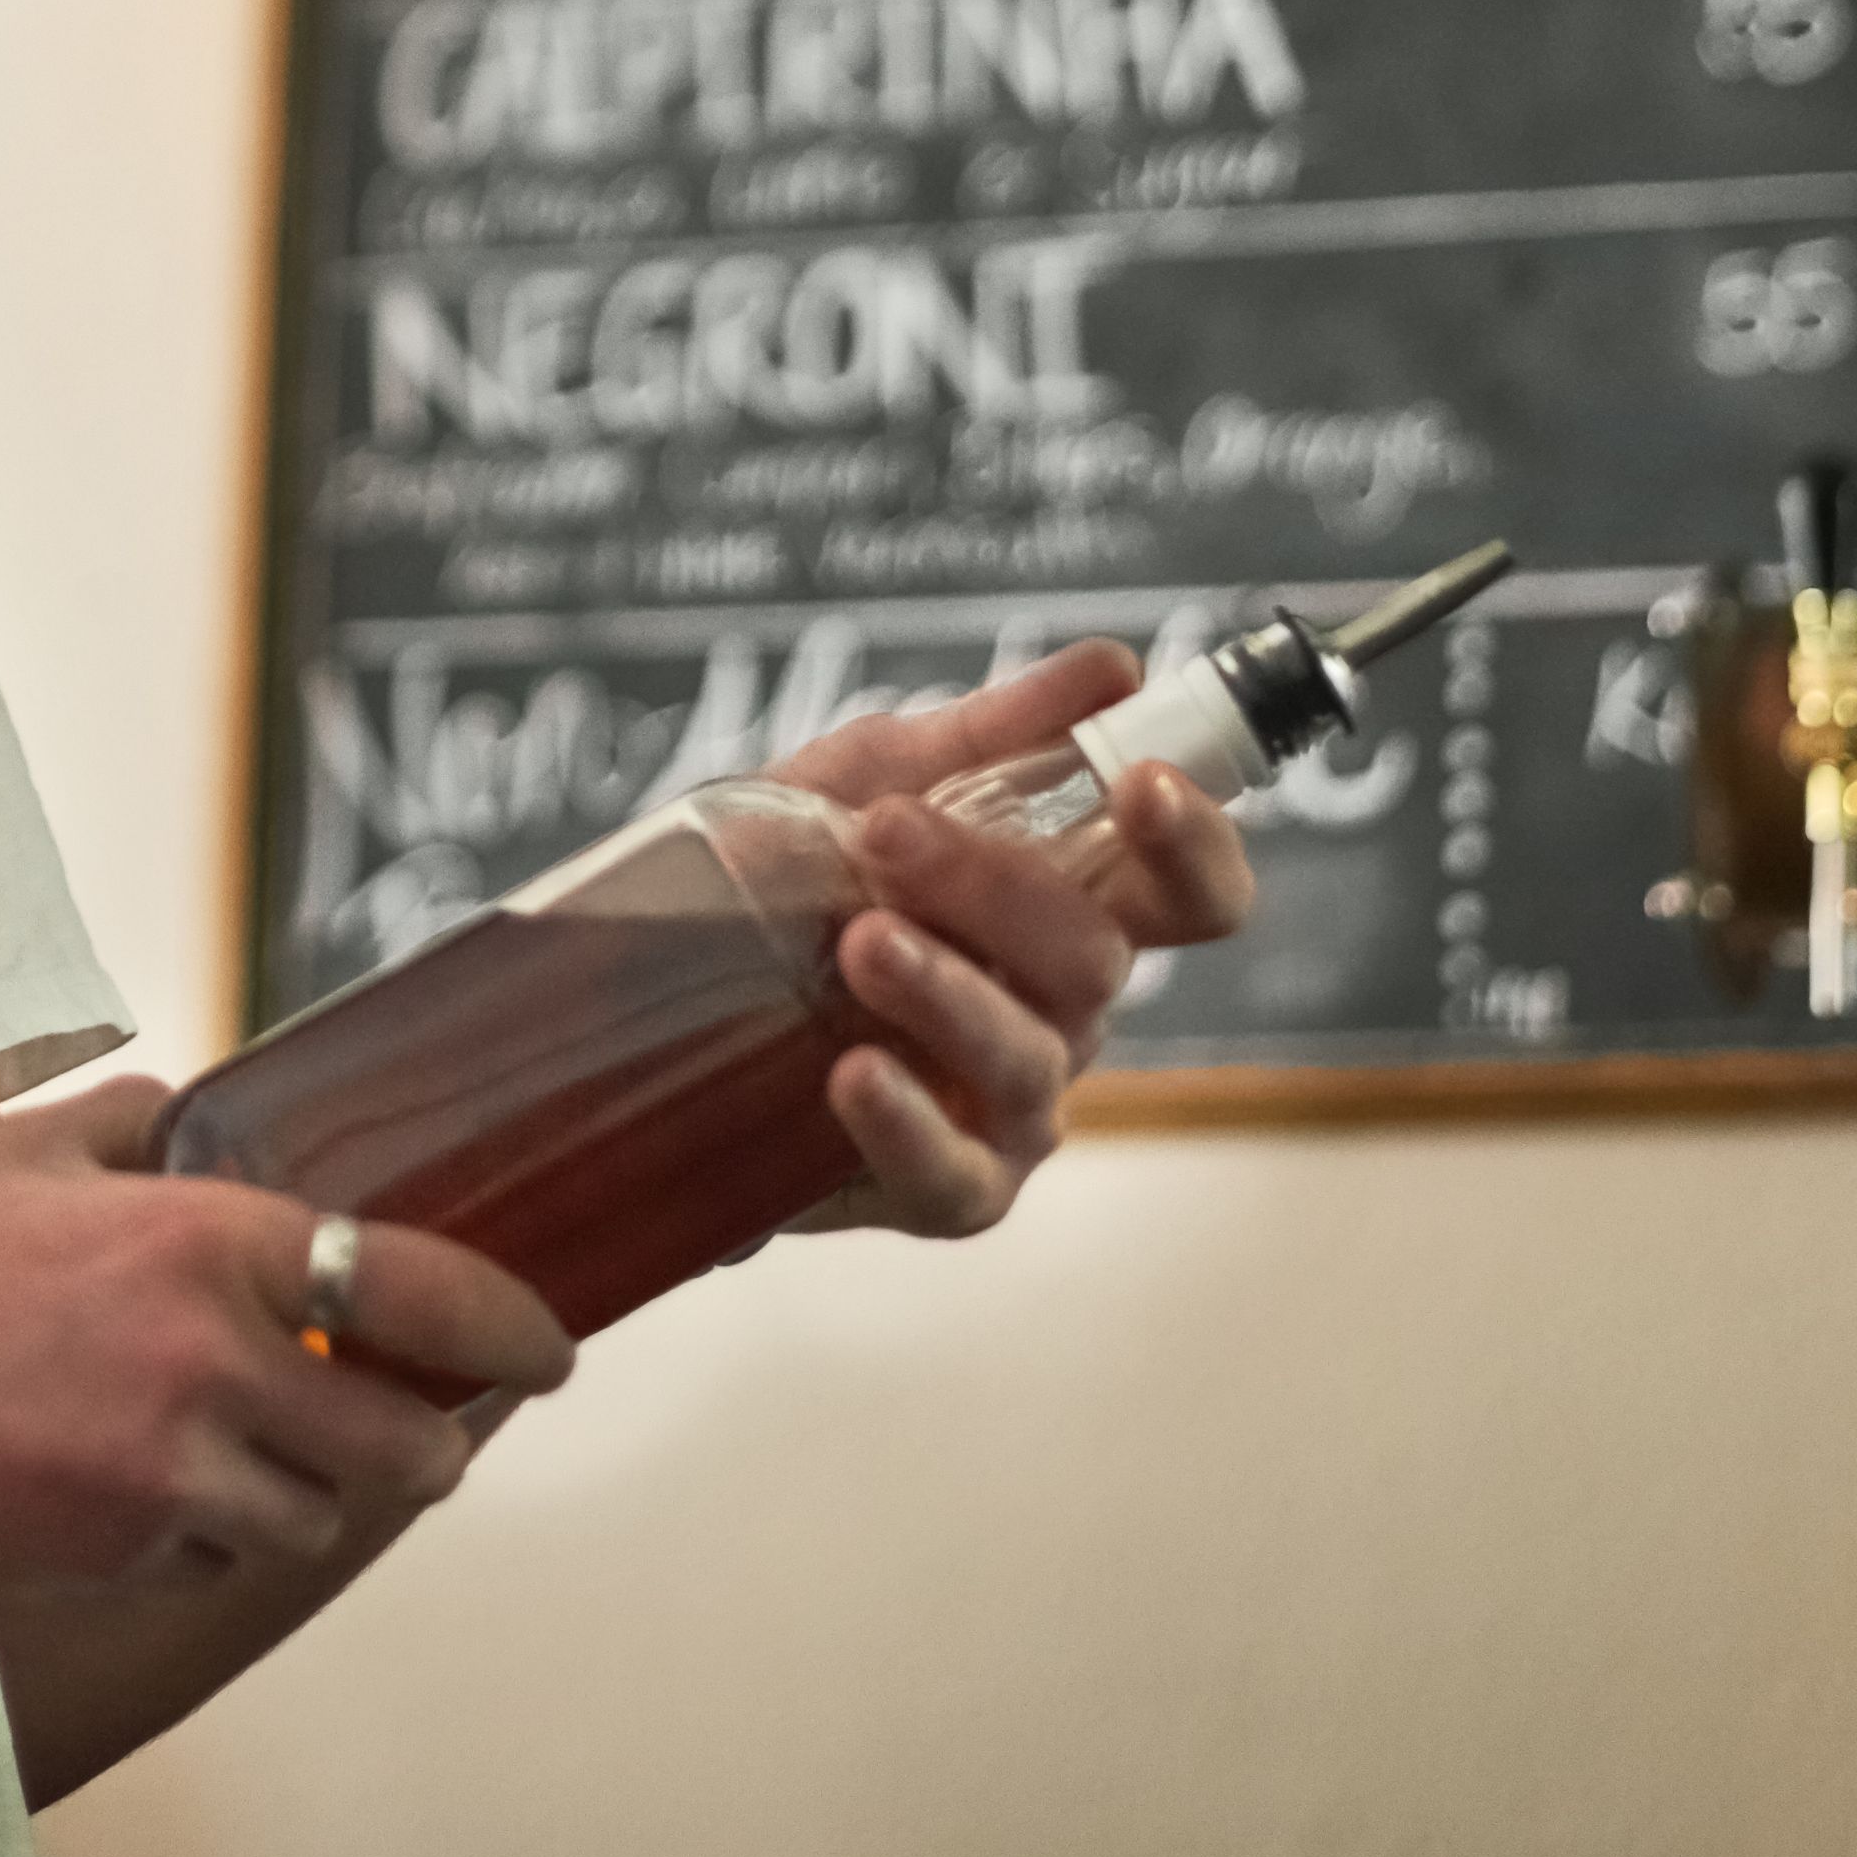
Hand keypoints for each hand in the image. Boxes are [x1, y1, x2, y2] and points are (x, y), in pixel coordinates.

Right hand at [0, 1079, 573, 1598]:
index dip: (509, 1332)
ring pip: (311, 1520)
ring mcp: (164, 1469)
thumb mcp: (22, 1148)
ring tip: (257, 1461)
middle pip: (403, 1449)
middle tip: (413, 1435)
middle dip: (425, 1451)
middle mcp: (210, 1357)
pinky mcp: (110, 1552)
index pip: (417, 1289)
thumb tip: (191, 1114)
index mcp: (207, 1238)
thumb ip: (131, 1121)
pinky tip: (153, 1493)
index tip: (550, 1353)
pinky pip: (208, 1558)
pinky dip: (205, 1537)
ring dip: (303, 1500)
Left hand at [766, 642, 1258, 1241]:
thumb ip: (994, 732)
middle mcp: (1062, 1009)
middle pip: (1096, 959)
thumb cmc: (796, 873)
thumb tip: (1111, 668)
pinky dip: (907, 1124)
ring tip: (855, 944)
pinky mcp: (944, 1188)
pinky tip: (851, 1073)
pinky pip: (955, 1173)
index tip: (1140, 779)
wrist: (660, 985)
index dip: (1195, 843)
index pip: (1192, 892)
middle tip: (885, 832)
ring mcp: (1011, 1104)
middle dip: (994, 885)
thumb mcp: (875, 777)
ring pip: (1027, 1056)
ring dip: (945, 991)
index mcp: (1071, 906)